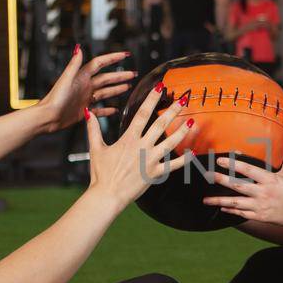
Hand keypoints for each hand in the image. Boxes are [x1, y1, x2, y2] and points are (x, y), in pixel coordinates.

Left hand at [37, 46, 135, 131]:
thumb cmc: (55, 99)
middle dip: (120, 75)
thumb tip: (78, 48)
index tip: (125, 55)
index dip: (112, 58)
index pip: (100, 63)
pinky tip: (115, 109)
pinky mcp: (84, 111)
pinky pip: (99, 110)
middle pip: (106, 78)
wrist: (48, 117)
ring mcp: (85, 99)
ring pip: (105, 92)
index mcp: (82, 77)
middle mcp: (85, 86)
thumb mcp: (66, 79)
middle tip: (133, 73)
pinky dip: (108, 110)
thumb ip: (74, 64)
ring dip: (117, 89)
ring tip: (128, 86)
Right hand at [83, 85, 194, 203]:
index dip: (152, 99)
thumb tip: (89, 112)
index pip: (142, 114)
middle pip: (160, 125)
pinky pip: (172, 166)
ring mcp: (150, 160)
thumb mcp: (95, 149)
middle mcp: (141, 147)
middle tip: (184, 100)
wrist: (107, 195)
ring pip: (170, 143)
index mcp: (128, 139)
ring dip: (182, 131)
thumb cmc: (100, 173)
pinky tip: (193, 152)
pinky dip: (184, 160)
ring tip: (192, 121)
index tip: (160, 87)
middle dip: (173, 111)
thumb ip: (93, 129)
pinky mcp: (154, 174)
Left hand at [204, 150, 282, 229]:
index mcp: (270, 179)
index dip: (233, 164)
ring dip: (219, 200)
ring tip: (205, 200)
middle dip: (221, 179)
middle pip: (237, 185)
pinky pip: (242, 214)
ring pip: (236, 203)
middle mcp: (263, 192)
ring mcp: (261, 206)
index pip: (248, 169)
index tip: (220, 160)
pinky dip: (231, 211)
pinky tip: (221, 208)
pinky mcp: (261, 217)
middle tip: (208, 175)